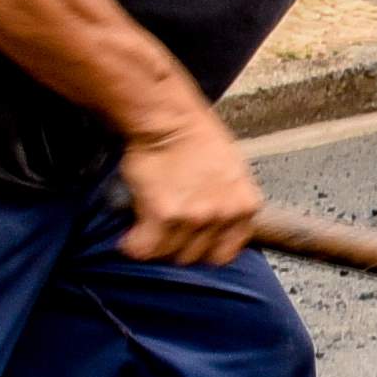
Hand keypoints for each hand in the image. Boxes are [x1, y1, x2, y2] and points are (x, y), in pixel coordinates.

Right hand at [117, 110, 263, 264]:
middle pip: (195, 257)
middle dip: (177, 246)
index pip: (225, 253)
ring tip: (148, 227)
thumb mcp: (231, 173)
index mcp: (245, 206)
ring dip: (155, 245)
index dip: (203, 249)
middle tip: (165, 230)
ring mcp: (196, 217)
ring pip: (169, 254)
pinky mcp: (164, 215)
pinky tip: (131, 234)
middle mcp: (224, 215)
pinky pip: (144, 248)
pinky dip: (133, 244)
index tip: (190, 242)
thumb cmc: (196, 139)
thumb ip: (227, 204)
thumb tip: (213, 229)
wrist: (169, 119)